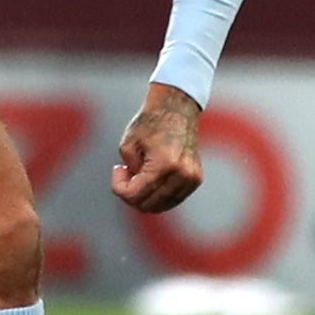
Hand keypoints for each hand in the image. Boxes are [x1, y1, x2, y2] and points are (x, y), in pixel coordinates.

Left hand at [112, 83, 204, 213]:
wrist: (177, 109)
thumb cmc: (150, 123)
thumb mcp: (128, 144)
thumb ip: (127, 172)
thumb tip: (134, 192)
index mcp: (164, 164)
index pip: (134, 195)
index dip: (119, 187)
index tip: (118, 169)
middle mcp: (182, 175)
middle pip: (148, 205)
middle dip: (131, 194)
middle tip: (126, 174)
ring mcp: (191, 179)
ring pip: (161, 206)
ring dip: (145, 196)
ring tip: (139, 174)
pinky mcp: (196, 179)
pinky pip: (172, 199)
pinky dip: (158, 195)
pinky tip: (151, 177)